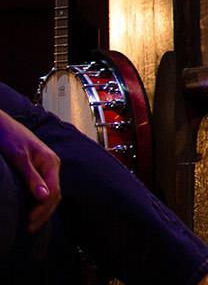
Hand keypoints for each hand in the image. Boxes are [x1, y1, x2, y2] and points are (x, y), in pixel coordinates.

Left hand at [0, 109, 60, 233]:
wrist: (1, 125)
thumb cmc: (10, 138)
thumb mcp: (19, 158)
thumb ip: (31, 177)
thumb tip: (43, 197)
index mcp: (51, 162)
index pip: (53, 192)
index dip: (43, 210)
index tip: (29, 222)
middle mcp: (51, 166)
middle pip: (54, 195)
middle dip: (44, 213)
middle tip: (29, 229)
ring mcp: (45, 168)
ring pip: (50, 193)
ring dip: (42, 210)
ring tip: (30, 224)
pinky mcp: (37, 170)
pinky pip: (42, 189)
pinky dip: (38, 202)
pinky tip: (29, 210)